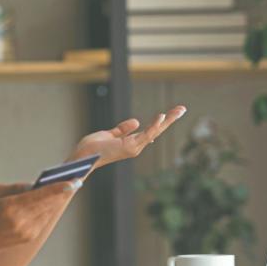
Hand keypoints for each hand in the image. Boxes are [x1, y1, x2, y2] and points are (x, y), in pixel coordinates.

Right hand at [0, 180, 80, 255]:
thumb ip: (19, 187)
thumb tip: (39, 186)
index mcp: (12, 207)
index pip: (41, 196)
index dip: (58, 189)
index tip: (73, 181)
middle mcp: (22, 221)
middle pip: (49, 204)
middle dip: (63, 192)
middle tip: (76, 180)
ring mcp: (27, 231)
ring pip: (49, 211)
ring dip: (59, 200)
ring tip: (70, 187)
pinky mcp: (31, 237)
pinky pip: (44, 219)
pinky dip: (50, 208)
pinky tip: (58, 200)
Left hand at [72, 105, 186, 170]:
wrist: (83, 157)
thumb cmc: (92, 148)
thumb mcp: (109, 134)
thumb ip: (122, 129)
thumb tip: (137, 121)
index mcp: (131, 143)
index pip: (150, 130)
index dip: (160, 122)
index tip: (169, 114)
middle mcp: (135, 146)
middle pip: (157, 130)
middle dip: (170, 119)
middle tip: (183, 108)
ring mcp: (134, 147)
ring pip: (155, 131)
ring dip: (168, 120)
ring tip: (180, 110)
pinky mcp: (130, 147)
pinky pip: (146, 135)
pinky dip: (154, 125)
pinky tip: (162, 116)